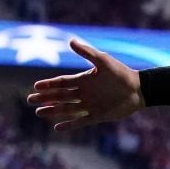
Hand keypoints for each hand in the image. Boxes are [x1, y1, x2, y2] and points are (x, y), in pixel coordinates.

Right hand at [27, 39, 143, 131]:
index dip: (49, 85)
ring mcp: (90, 104)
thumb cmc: (122, 73)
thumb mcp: (104, 61)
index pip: (62, 82)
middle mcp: (85, 92)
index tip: (36, 86)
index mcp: (84, 79)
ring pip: (67, 109)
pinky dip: (69, 125)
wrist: (140, 89)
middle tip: (30, 100)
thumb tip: (71, 41)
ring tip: (39, 113)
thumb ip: (87, 52)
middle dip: (45, 98)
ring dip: (53, 111)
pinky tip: (57, 127)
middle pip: (60, 96)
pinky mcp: (98, 115)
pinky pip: (80, 121)